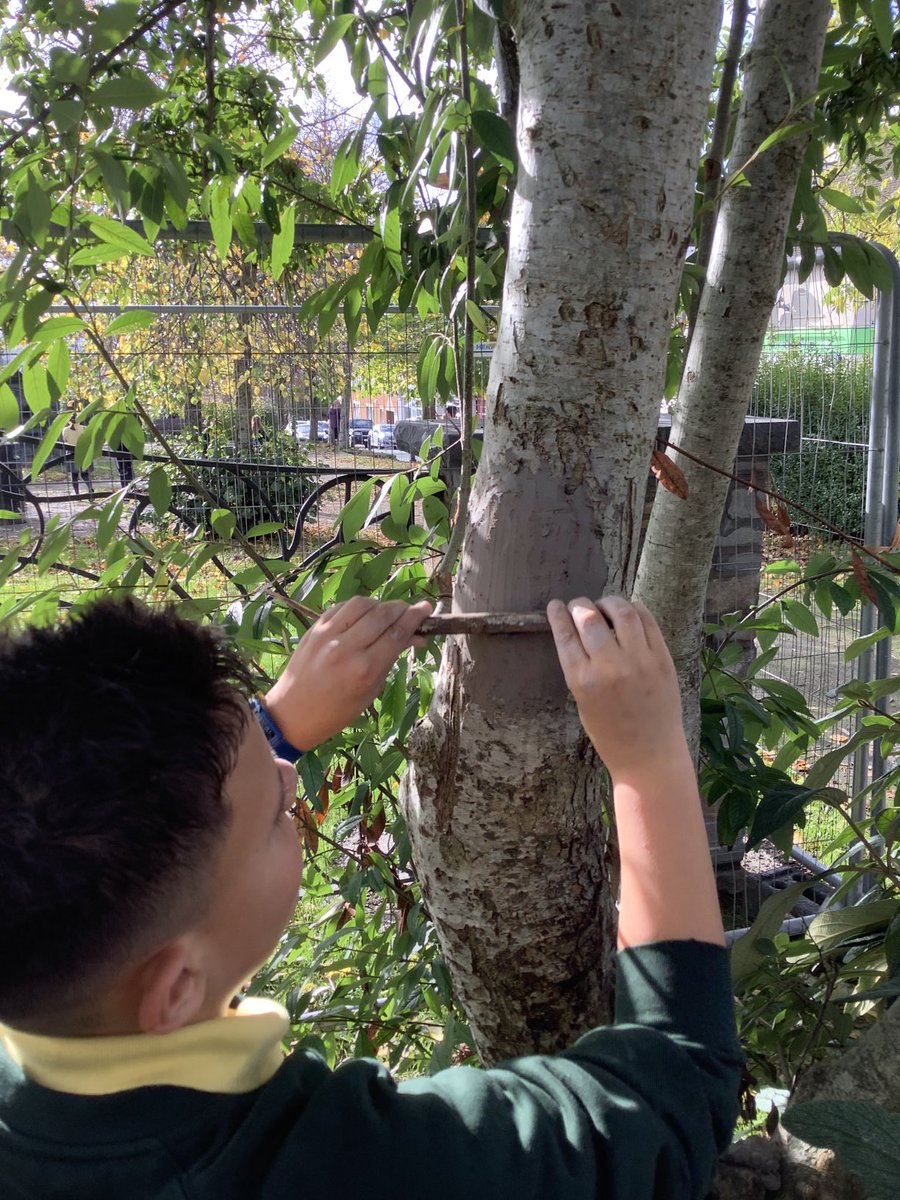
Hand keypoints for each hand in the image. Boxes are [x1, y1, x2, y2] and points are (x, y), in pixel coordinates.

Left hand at [265, 596, 432, 750]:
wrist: (293, 713)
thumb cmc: (337, 711)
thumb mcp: (371, 690)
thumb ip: (391, 659)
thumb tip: (415, 636)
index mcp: (364, 669)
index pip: (397, 633)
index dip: (415, 617)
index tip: (426, 608)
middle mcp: (346, 647)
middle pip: (382, 614)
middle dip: (402, 608)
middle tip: (411, 610)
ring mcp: (327, 635)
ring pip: (362, 604)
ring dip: (380, 605)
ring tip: (387, 614)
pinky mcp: (314, 628)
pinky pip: (342, 607)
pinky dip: (358, 607)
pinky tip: (364, 615)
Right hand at [546, 595, 686, 777]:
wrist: (650, 755)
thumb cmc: (610, 734)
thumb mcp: (582, 703)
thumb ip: (579, 668)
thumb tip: (576, 632)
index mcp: (583, 681)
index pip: (566, 635)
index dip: (558, 615)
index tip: (555, 605)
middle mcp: (610, 667)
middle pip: (589, 618)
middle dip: (579, 605)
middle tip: (578, 605)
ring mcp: (639, 661)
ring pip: (621, 612)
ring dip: (608, 602)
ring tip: (603, 606)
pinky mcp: (662, 659)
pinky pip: (648, 621)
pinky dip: (634, 609)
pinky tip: (627, 612)